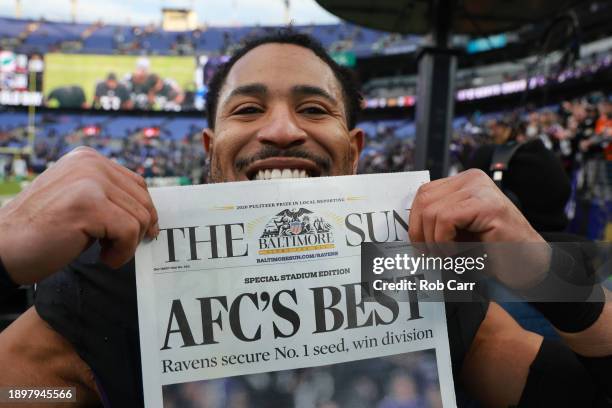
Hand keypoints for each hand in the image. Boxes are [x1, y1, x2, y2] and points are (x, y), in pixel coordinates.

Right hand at [0, 147, 158, 284]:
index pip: (137, 183)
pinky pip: (129, 232)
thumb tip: (148, 211)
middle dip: (136, 230)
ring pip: (139, 218)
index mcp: (87, 158)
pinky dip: (122, 253)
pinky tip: (103, 258)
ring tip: (105, 253)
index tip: (137, 233)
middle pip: (143, 201)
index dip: (143, 212)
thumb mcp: (78, 201)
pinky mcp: (89, 205)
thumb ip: (107, 195)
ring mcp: (89, 181)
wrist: (2, 249)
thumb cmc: (41, 232)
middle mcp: (90, 163)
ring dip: (128, 244)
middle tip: (115, 247)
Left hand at [408, 169, 549, 288]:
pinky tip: (457, 253)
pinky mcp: (487, 205)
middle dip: (420, 233)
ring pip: (431, 211)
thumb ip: (436, 222)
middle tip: (432, 255)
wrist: (529, 265)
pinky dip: (443, 242)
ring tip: (448, 256)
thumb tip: (405, 230)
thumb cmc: (493, 251)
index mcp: (464, 181)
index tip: (421, 246)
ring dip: (433, 242)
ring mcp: (481, 189)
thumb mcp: (458, 231)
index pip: (423, 194)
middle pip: (423, 200)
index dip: (416, 222)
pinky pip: (445, 219)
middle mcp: (472, 178)